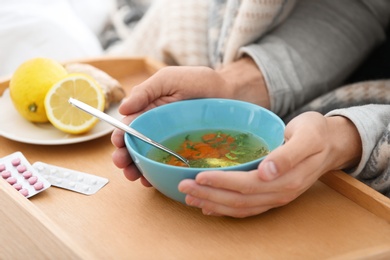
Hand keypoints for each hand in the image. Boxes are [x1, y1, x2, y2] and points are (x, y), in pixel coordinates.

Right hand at [111, 57, 268, 185]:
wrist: (229, 92)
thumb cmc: (199, 82)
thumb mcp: (169, 79)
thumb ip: (145, 91)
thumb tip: (122, 108)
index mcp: (148, 111)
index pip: (129, 127)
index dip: (120, 136)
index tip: (118, 144)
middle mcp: (156, 129)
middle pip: (135, 146)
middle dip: (125, 157)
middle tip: (123, 166)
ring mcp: (170, 142)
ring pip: (148, 159)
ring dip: (137, 169)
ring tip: (134, 177)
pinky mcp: (185, 152)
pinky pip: (169, 166)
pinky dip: (157, 174)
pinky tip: (152, 180)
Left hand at [178, 112, 361, 217]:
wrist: (331, 143)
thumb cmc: (316, 133)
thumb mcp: (307, 136)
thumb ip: (288, 155)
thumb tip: (267, 171)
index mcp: (287, 178)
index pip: (247, 184)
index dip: (222, 182)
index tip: (199, 176)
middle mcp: (280, 193)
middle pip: (239, 199)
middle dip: (209, 194)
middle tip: (183, 186)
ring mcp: (276, 198)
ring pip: (240, 207)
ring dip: (213, 204)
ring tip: (189, 198)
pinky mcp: (272, 196)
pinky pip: (246, 209)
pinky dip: (225, 210)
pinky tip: (209, 206)